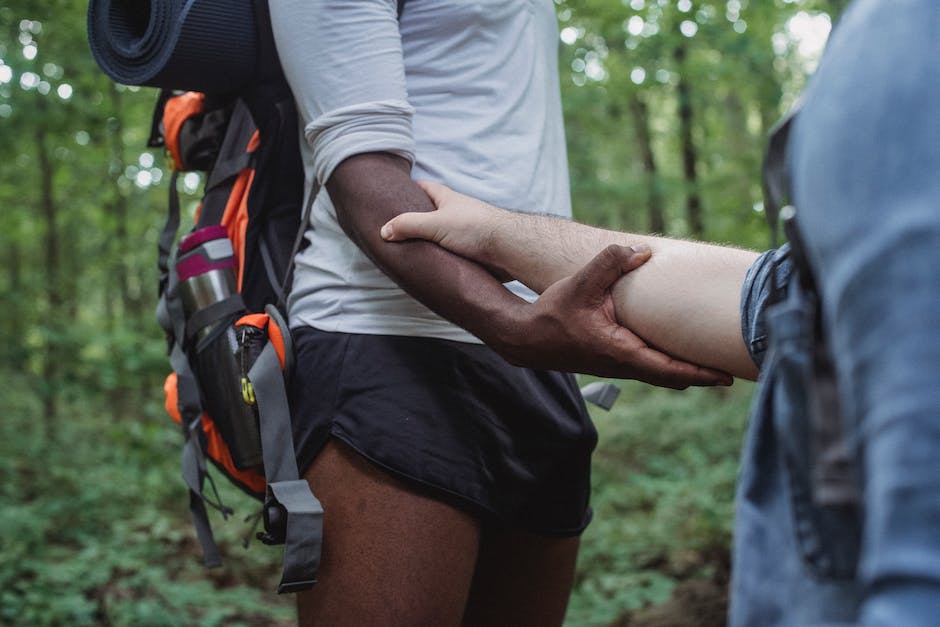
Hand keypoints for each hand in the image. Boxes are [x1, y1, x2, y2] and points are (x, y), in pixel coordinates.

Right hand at [381, 180, 511, 276]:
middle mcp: (457, 213)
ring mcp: (465, 232)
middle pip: (432, 212)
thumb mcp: (434, 224)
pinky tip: (431, 265)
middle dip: (416, 219)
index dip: (410, 189)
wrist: (508, 248)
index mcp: (448, 199)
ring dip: (429, 241)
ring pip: (442, 234)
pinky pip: (451, 252)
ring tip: (408, 251)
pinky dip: (441, 257)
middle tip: (397, 229)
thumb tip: (384, 231)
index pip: (425, 188)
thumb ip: (408, 225)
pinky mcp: (472, 251)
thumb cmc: (475, 228)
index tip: (394, 194)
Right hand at [494, 245, 732, 387]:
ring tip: (713, 364)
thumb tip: (643, 251)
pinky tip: (676, 352)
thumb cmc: (551, 314)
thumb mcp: (580, 283)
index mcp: (621, 352)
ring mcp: (616, 366)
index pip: (669, 369)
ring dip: (685, 371)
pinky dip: (668, 365)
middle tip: (731, 372)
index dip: (700, 373)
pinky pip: (648, 367)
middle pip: (671, 378)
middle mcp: (622, 364)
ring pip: (660, 374)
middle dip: (701, 375)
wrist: (524, 337)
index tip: (726, 377)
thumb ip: (611, 262)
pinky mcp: (610, 360)